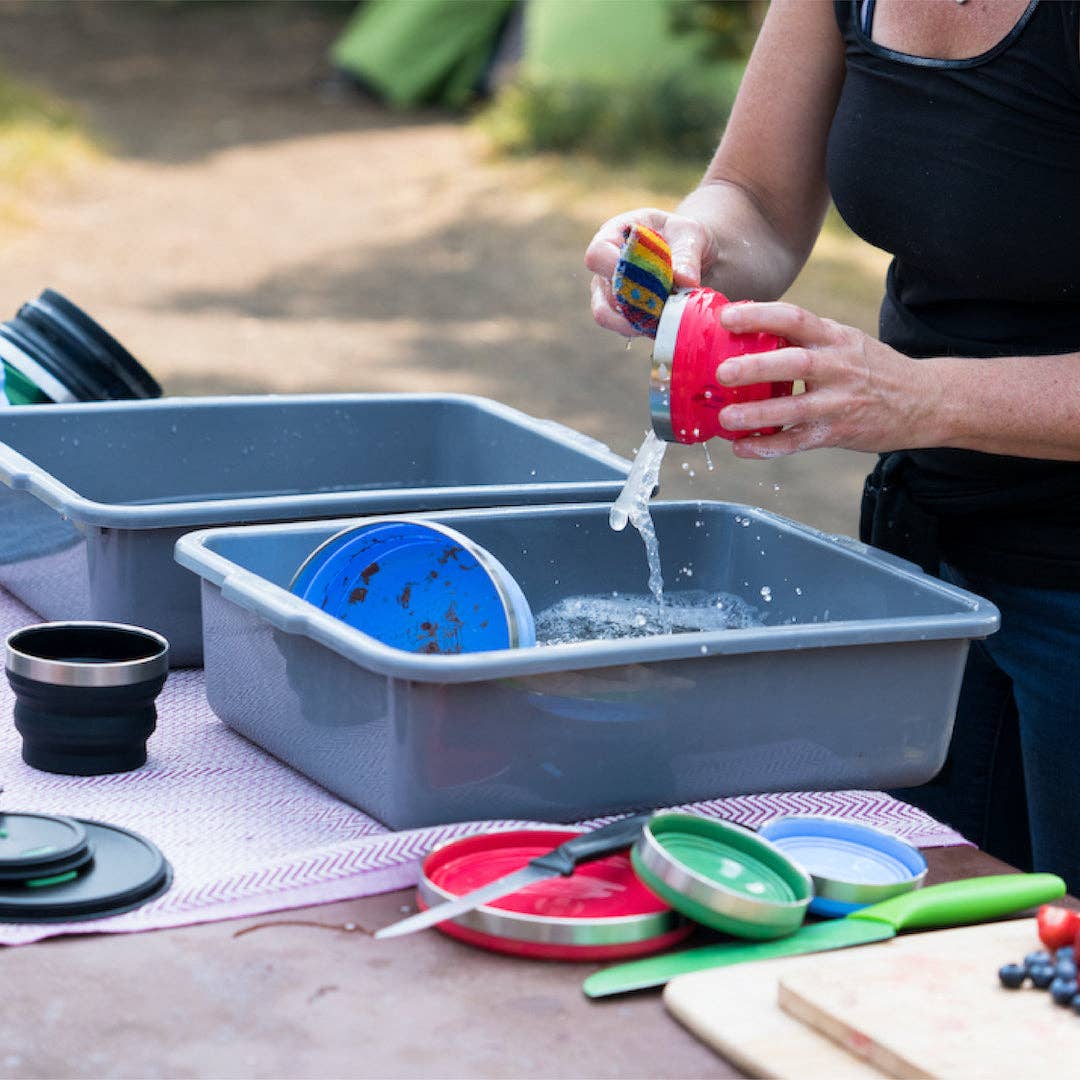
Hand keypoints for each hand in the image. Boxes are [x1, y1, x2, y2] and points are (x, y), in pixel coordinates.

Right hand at [585, 209, 715, 336]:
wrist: (691, 255)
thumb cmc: (684, 237)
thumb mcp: (690, 235)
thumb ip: (687, 255)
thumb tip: (686, 280)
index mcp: (614, 235)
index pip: (597, 254)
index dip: (614, 268)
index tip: (645, 277)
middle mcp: (604, 265)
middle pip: (601, 292)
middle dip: (632, 302)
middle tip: (663, 304)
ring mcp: (608, 291)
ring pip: (607, 316)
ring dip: (636, 320)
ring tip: (665, 316)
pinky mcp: (620, 312)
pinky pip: (623, 327)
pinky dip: (644, 328)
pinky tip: (665, 321)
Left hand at [712, 301, 940, 457]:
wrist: (925, 401)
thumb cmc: (872, 367)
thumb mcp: (846, 340)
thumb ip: (806, 335)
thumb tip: (750, 324)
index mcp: (835, 338)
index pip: (795, 318)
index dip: (760, 316)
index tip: (727, 318)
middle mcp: (837, 367)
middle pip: (794, 363)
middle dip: (756, 367)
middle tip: (722, 372)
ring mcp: (838, 402)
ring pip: (793, 409)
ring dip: (756, 414)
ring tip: (725, 418)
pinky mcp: (837, 432)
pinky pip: (796, 442)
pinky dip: (767, 447)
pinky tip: (741, 448)